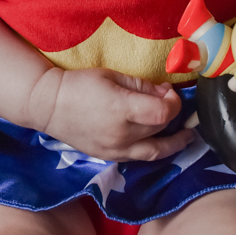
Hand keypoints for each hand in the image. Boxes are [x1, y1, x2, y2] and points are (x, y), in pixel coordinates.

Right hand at [26, 67, 193, 161]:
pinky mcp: (109, 158)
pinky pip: (139, 158)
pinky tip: (160, 141)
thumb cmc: (80, 84)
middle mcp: (121, 135)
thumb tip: (165, 93)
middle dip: (171, 113)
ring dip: (174, 143)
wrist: (49, 106)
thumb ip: (142, 86)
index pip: (163, 113)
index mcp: (121, 110)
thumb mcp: (112, 76)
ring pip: (155, 152)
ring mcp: (115, 150)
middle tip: (169, 100)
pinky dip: (154, 150)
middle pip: (160, 128)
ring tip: (186, 136)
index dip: (174, 102)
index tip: (170, 92)